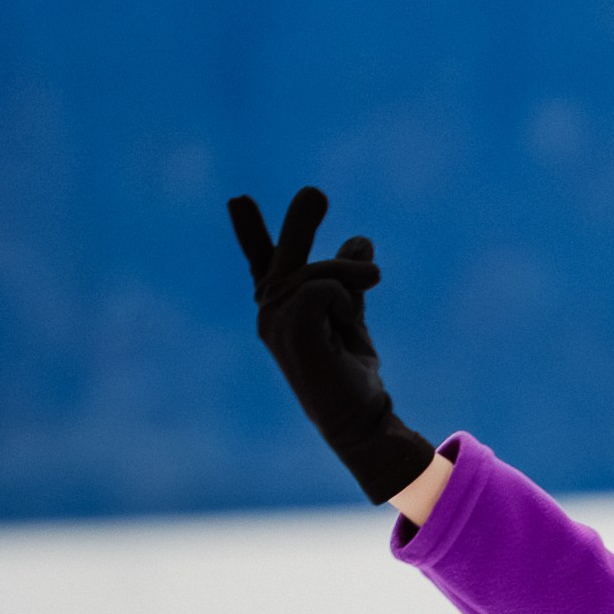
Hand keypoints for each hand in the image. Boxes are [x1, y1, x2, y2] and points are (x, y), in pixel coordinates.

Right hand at [228, 187, 435, 501]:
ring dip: (350, 273)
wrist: (359, 419)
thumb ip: (349, 282)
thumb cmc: (351, 374)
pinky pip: (320, 288)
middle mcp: (269, 313)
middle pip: (286, 257)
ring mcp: (274, 322)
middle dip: (300, 222)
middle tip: (316, 194)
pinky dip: (342, 295)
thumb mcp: (351, 319)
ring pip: (314, 272)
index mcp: (281, 309)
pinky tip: (346, 319)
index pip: (263, 263)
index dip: (250, 233)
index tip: (238, 201)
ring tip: (375, 278)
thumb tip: (360, 239)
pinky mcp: (289, 332)